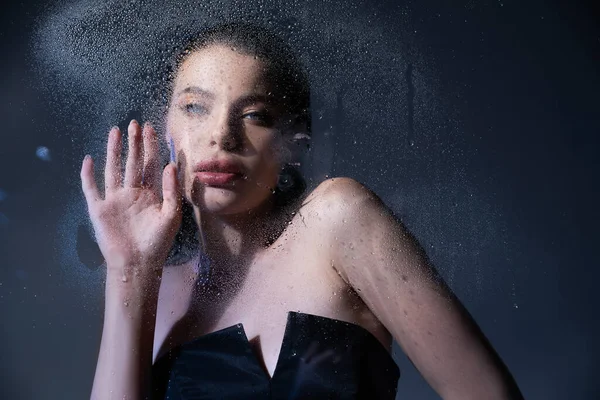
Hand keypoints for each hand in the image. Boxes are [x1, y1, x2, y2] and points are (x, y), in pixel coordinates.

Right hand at [80, 120, 181, 281]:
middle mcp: (132, 193)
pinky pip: (91, 189)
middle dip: (134, 143)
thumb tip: (171, 165)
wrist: (137, 264)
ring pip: (113, 169)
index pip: (151, 165)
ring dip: (113, 150)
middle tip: (135, 123)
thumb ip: (171, 190)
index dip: (152, 147)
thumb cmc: (158, 243)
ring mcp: (115, 200)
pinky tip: (89, 159)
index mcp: (151, 194)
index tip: (152, 129)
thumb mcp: (171, 215)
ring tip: (115, 131)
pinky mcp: (99, 209)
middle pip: (132, 162)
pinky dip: (88, 175)